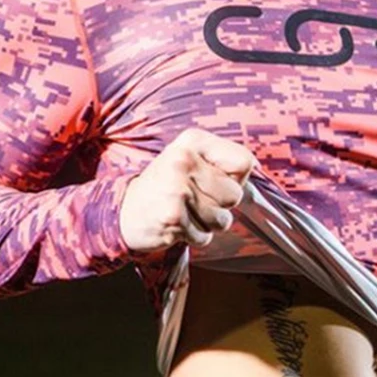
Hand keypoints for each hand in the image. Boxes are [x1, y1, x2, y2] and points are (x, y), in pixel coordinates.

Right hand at [118, 128, 256, 252]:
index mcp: (193, 140)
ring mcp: (177, 187)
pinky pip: (204, 236)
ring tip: (186, 212)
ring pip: (222, 219)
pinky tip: (176, 224)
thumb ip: (224, 164)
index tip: (215, 180)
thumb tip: (254, 170)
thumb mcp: (191, 161)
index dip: (236, 178)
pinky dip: (194, 236)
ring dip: (208, 223)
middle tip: (195, 200)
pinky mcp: (172, 216)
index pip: (243, 161)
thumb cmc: (166, 186)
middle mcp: (183, 159)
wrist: (122, 211)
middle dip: (221, 205)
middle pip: (236, 194)